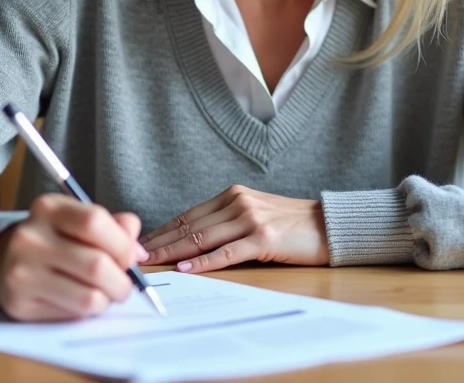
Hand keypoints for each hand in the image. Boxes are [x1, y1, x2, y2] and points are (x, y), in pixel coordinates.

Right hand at [0, 194, 148, 321]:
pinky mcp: (20, 304)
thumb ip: (114, 226)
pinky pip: (72, 314)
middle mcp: (29, 237)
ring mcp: (21, 272)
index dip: (122, 244)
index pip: (94, 222)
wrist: (3, 260)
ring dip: (107, 299)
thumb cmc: (55, 238)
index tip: (131, 257)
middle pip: (96, 265)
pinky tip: (79, 298)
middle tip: (124, 284)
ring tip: (104, 292)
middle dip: (122, 281)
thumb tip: (137, 252)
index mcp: (48, 208)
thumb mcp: (79, 219)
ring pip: (89, 297)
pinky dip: (86, 310)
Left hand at [141, 185, 329, 272]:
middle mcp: (238, 202)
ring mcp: (251, 219)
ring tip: (151, 262)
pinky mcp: (264, 238)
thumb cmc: (291, 225)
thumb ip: (226, 223)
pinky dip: (204, 261)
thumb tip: (192, 242)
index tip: (140, 243)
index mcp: (232, 195)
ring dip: (174, 251)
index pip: (188, 215)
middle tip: (134, 255)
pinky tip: (187, 267)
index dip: (162, 230)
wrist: (328, 225)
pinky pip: (227, 252)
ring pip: (202, 237)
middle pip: (189, 225)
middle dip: (160, 242)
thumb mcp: (254, 215)